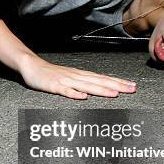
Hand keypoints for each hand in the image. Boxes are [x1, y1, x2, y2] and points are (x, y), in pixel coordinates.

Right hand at [18, 55, 136, 99]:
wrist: (31, 65)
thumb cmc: (50, 74)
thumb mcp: (70, 77)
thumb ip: (83, 84)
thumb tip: (98, 90)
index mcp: (81, 75)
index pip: (103, 78)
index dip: (118, 82)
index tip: (133, 86)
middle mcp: (76, 76)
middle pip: (99, 81)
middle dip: (116, 85)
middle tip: (132, 89)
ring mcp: (65, 80)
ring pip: (86, 85)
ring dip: (101, 89)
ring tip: (114, 93)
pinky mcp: (54, 86)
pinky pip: (65, 90)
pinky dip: (74, 93)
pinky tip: (83, 97)